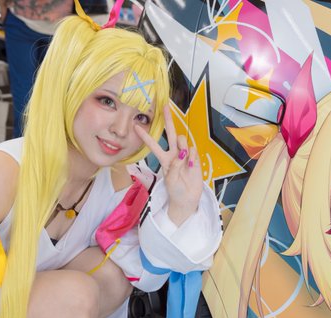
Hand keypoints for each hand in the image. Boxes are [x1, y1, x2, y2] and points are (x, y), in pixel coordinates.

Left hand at [135, 105, 203, 225]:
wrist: (187, 199)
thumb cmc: (175, 190)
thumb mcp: (169, 179)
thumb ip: (174, 166)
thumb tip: (181, 155)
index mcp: (164, 159)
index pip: (153, 144)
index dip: (145, 136)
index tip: (135, 126)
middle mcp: (174, 154)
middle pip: (170, 133)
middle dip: (168, 119)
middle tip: (165, 106)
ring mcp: (185, 155)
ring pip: (182, 140)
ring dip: (182, 146)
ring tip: (183, 159)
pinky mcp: (195, 158)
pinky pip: (193, 150)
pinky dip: (191, 157)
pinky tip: (191, 166)